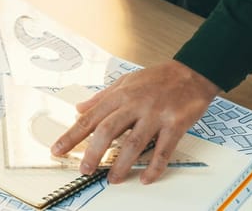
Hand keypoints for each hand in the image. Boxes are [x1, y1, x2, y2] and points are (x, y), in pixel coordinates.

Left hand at [51, 60, 221, 183]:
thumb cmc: (157, 78)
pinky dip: (154, 167)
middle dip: (93, 152)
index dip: (72, 135)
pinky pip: (163, 150)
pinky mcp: (175, 124)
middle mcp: (135, 104)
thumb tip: (78, 108)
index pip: (90, 117)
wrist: (192, 72)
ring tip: (112, 179)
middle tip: (84, 170)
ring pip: (134, 143)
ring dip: (121, 165)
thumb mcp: (124, 82)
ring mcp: (156, 114)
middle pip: (108, 130)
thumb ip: (101, 97)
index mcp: (120, 95)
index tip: (58, 149)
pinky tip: (145, 178)